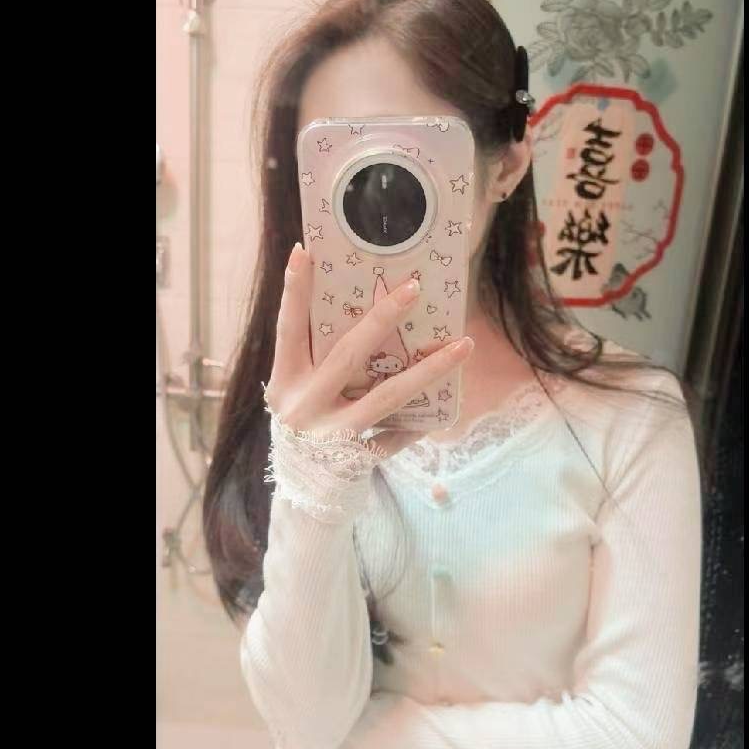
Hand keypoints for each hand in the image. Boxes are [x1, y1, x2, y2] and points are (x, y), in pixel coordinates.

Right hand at [264, 242, 473, 456]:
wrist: (303, 496)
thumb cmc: (308, 428)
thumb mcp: (298, 395)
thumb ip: (319, 362)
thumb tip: (370, 316)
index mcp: (286, 382)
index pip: (289, 329)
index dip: (294, 292)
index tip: (305, 251)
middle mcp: (304, 406)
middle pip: (347, 354)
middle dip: (382, 318)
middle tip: (413, 287)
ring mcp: (331, 433)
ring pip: (388, 396)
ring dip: (429, 369)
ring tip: (463, 345)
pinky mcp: (356, 458)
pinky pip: (397, 435)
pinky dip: (421, 423)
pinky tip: (447, 411)